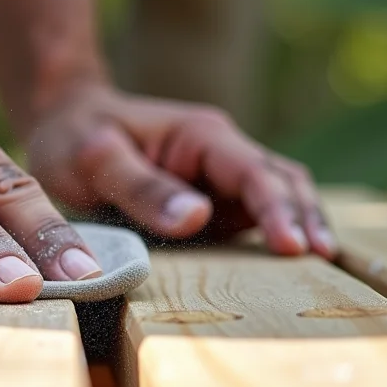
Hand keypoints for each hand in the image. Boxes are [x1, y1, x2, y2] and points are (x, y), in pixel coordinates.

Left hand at [25, 84, 335, 256]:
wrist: (65, 122)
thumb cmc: (75, 136)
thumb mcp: (94, 158)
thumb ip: (141, 186)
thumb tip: (197, 216)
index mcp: (201, 135)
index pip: (254, 172)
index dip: (277, 209)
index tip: (292, 247)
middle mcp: (222, 151)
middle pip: (282, 180)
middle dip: (304, 217)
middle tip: (320, 262)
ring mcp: (221, 176)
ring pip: (281, 194)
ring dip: (301, 223)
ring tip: (321, 264)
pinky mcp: (215, 199)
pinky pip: (256, 214)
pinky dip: (278, 233)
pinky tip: (292, 265)